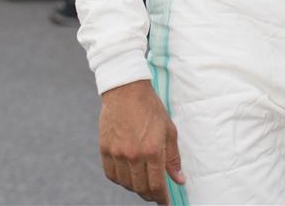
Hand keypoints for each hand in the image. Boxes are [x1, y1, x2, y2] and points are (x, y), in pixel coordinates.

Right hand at [99, 79, 185, 204]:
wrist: (126, 89)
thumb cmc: (151, 107)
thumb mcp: (168, 129)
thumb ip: (173, 157)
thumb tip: (179, 179)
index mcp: (153, 150)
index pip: (157, 185)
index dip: (161, 198)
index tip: (165, 202)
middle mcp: (134, 155)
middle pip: (140, 188)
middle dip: (150, 194)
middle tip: (155, 193)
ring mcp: (117, 153)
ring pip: (126, 183)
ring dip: (135, 188)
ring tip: (142, 183)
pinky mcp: (105, 149)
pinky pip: (111, 174)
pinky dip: (120, 179)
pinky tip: (127, 175)